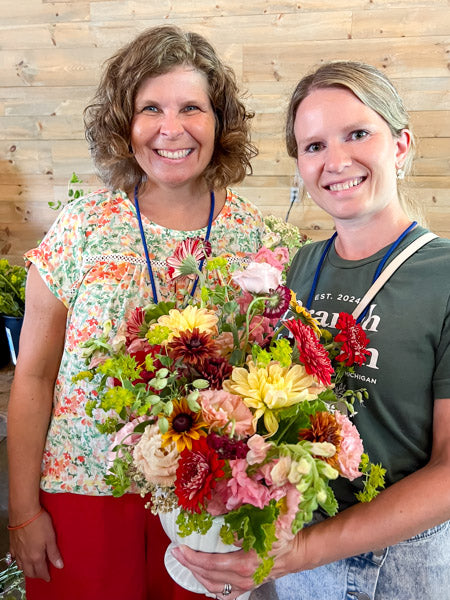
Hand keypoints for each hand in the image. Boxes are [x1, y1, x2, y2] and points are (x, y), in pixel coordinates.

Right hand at [9, 509, 63, 580]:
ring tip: (33, 569)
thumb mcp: (51, 537)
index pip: (41, 571)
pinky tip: (22, 559)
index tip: (49, 578)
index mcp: (36, 557)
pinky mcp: (13, 545)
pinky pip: (15, 559)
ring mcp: (17, 552)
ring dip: (27, 570)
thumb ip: (54, 553)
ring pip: (21, 567)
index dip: (45, 576)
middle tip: (42, 574)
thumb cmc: (40, 523)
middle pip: (30, 572)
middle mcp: (25, 557)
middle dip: (36, 575)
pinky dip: (19, 562)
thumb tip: (60, 566)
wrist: (24, 512)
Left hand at [172, 534, 302, 598]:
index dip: (193, 558)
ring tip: (185, 563)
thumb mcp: (264, 526)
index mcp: (245, 563)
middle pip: (208, 576)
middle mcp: (243, 578)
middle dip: (189, 565)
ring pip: (213, 588)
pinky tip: (202, 578)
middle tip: (176, 553)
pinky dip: (210, 587)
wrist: (296, 553)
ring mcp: (245, 586)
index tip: (180, 548)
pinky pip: (225, 594)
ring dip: (196, 576)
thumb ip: (243, 527)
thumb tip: (224, 526)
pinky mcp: (247, 587)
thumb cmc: (280, 537)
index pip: (211, 564)